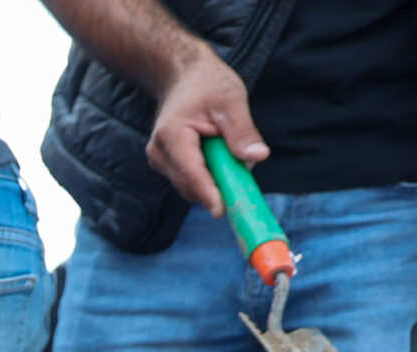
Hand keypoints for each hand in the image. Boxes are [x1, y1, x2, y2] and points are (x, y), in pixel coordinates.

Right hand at [146, 44, 265, 213]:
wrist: (182, 76)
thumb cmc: (207, 84)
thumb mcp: (231, 101)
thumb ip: (243, 132)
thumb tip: (257, 157)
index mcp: (172, 136)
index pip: (191, 173)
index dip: (208, 194)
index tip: (222, 211)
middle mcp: (159, 153)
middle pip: (190, 185)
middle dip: (218, 186)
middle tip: (244, 173)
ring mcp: (159, 160)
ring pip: (190, 186)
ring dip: (214, 179)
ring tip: (230, 153)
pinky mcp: (166, 164)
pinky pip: (189, 180)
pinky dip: (208, 176)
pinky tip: (218, 156)